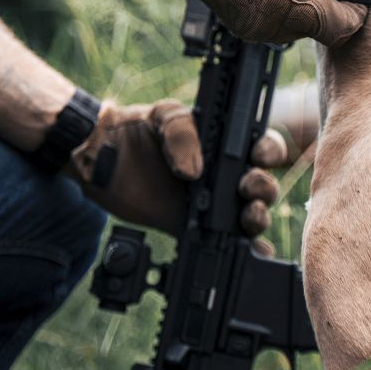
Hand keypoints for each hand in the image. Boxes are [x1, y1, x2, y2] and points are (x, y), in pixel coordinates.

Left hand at [70, 100, 286, 239]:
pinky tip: (254, 254)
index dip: (269, 151)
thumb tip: (194, 171)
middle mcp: (223, 174)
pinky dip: (246, 251)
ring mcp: (210, 202)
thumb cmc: (135, 127)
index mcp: (223, 143)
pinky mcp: (191, 226)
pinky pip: (224, 242)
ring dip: (258, 218)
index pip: (261, 146)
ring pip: (250, 215)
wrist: (100, 156)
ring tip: (247, 216)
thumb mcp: (162, 115)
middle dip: (263, 188)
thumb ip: (182, 132)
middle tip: (246, 187)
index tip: (259, 156)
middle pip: (262, 184)